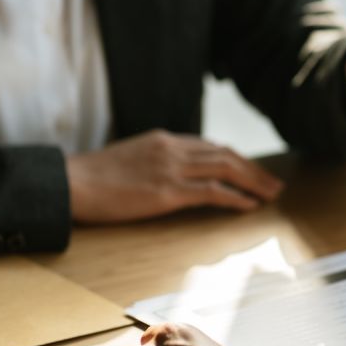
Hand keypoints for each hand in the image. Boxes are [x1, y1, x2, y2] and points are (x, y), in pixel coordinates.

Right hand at [66, 130, 282, 222]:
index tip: (252, 170)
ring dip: (253, 182)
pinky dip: (235, 197)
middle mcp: (173, 149)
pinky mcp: (168, 191)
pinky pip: (212, 192)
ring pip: (225, 169)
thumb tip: (174, 176)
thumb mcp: (131, 159)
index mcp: (164, 140)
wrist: (71, 183)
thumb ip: (157, 162)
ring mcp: (171, 168)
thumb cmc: (93, 178)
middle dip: (254, 169)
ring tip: (270, 194)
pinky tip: (249, 205)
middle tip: (274, 184)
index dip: (236, 159)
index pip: (211, 146)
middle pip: (226, 154)